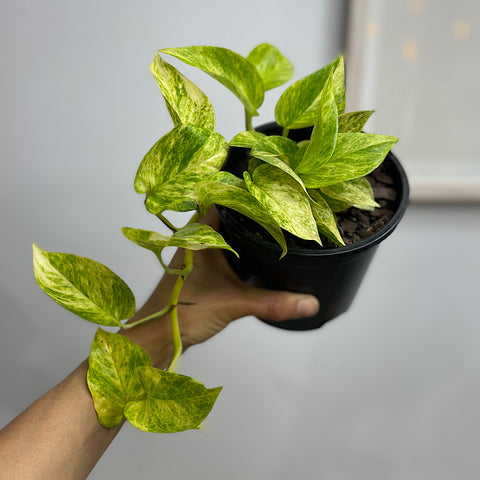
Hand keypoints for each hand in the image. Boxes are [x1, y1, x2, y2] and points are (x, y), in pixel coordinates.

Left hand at [122, 209, 319, 366]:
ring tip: (275, 224)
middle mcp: (197, 238)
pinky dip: (242, 249)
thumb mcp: (233, 303)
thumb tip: (308, 302)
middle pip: (228, 214)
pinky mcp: (204, 268)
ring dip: (247, 230)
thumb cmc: (181, 313)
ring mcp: (200, 253)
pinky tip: (260, 253)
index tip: (271, 188)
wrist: (159, 336)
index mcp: (197, 234)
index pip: (224, 199)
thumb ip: (272, 302)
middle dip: (253, 211)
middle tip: (280, 205)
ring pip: (227, 233)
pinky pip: (227, 250)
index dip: (247, 192)